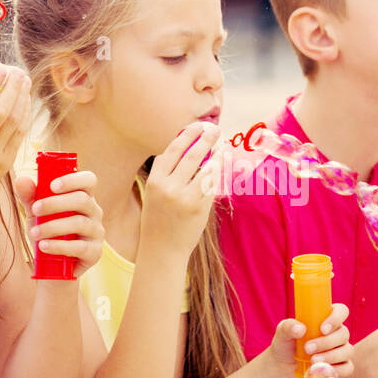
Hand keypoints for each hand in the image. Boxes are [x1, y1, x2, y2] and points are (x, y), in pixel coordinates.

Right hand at [0, 64, 31, 207]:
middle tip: (18, 72)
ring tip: (24, 82)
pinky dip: (24, 115)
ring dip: (22, 99)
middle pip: (0, 113)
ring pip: (14, 123)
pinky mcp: (5, 164)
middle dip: (12, 89)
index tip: (0, 68)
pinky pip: (19, 135)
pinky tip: (25, 102)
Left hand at [16, 169, 103, 278]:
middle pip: (82, 200)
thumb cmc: (48, 232)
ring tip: (34, 232)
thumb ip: (30, 197)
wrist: (53, 266)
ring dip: (53, 226)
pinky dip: (59, 246)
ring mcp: (97, 232)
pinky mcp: (95, 252)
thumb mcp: (36, 214)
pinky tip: (43, 246)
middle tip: (35, 209)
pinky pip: (80, 247)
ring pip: (80, 223)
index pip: (88, 180)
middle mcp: (94, 212)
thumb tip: (21, 180)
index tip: (52, 186)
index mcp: (83, 197)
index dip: (73, 180)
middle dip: (56, 203)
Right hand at [139, 122, 222, 258]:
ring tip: (222, 143)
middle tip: (214, 128)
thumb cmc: (159, 221)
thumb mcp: (155, 195)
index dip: (184, 135)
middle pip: (190, 154)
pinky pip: (211, 183)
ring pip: (204, 167)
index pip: (170, 151)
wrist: (162, 251)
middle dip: (204, 137)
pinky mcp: (198, 207)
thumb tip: (189, 151)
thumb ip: (168, 175)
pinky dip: (218, 170)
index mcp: (154, 181)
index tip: (195, 126)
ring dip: (215, 152)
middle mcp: (168, 186)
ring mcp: (184, 197)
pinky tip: (222, 162)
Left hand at [265, 303, 353, 377]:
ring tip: (312, 361)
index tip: (322, 329)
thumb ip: (288, 327)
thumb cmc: (285, 345)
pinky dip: (337, 370)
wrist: (282, 368)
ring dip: (330, 356)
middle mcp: (336, 333)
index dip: (336, 318)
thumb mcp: (283, 333)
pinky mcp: (340, 367)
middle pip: (343, 333)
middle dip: (326, 342)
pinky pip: (347, 368)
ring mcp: (340, 350)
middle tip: (307, 348)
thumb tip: (300, 329)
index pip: (341, 311)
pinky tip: (322, 372)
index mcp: (326, 319)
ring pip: (347, 351)